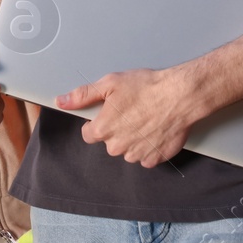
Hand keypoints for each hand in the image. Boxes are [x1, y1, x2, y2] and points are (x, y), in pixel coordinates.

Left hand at [58, 67, 199, 167]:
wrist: (180, 95)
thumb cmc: (147, 87)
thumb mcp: (110, 83)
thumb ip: (83, 95)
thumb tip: (62, 101)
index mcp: (103, 129)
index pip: (88, 134)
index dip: (98, 122)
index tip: (110, 113)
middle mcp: (117, 146)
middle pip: (109, 142)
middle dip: (117, 129)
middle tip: (132, 111)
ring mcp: (136, 154)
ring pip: (127, 150)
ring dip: (133, 138)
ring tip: (146, 118)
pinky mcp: (154, 159)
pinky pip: (145, 156)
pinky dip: (149, 146)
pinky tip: (155, 129)